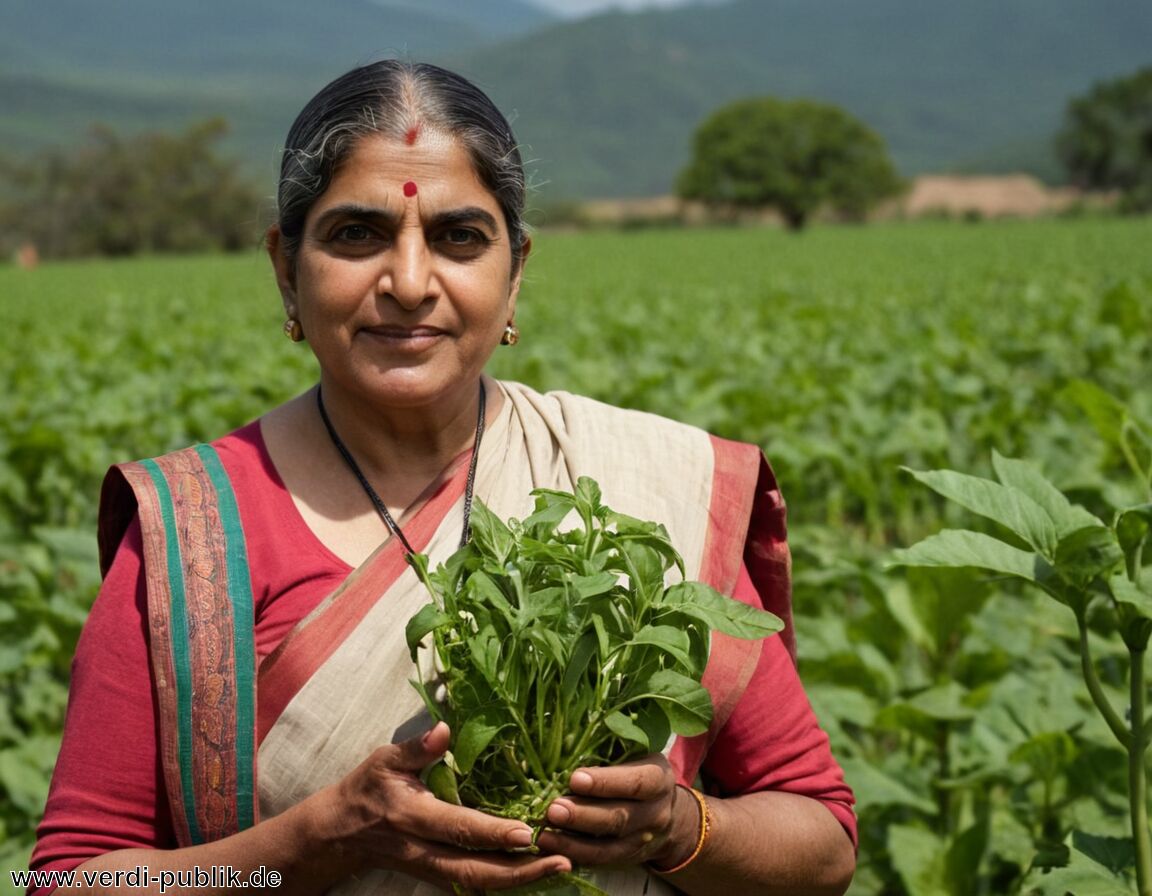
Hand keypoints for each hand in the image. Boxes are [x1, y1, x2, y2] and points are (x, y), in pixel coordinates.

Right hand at [314, 722, 570, 890]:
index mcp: (412, 817)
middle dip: (520, 871)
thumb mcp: (385, 760)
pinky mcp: (438, 877)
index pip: (458, 829)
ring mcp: (431, 870)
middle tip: (561, 859)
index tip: (528, 832)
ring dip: (519, 880)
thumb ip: (417, 748)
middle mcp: (424, 851)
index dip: (493, 834)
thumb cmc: (369, 788)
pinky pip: (475, 885)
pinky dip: (507, 881)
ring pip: (478, 885)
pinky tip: (537, 871)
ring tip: (560, 866)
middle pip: (475, 872)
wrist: (341, 834)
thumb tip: (445, 729)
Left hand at [535, 754, 693, 868]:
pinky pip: (599, 861)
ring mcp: (641, 840)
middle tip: (552, 809)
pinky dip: (573, 855)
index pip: (635, 782)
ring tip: (543, 833)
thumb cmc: (639, 770)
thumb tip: (572, 719)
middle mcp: (655, 812)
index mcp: (658, 778)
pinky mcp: (626, 858)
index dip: (606, 782)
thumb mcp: (639, 752)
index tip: (575, 778)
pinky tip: (549, 847)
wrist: (668, 814)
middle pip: (619, 817)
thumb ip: (614, 741)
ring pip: (608, 846)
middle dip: (583, 815)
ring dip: (572, 841)